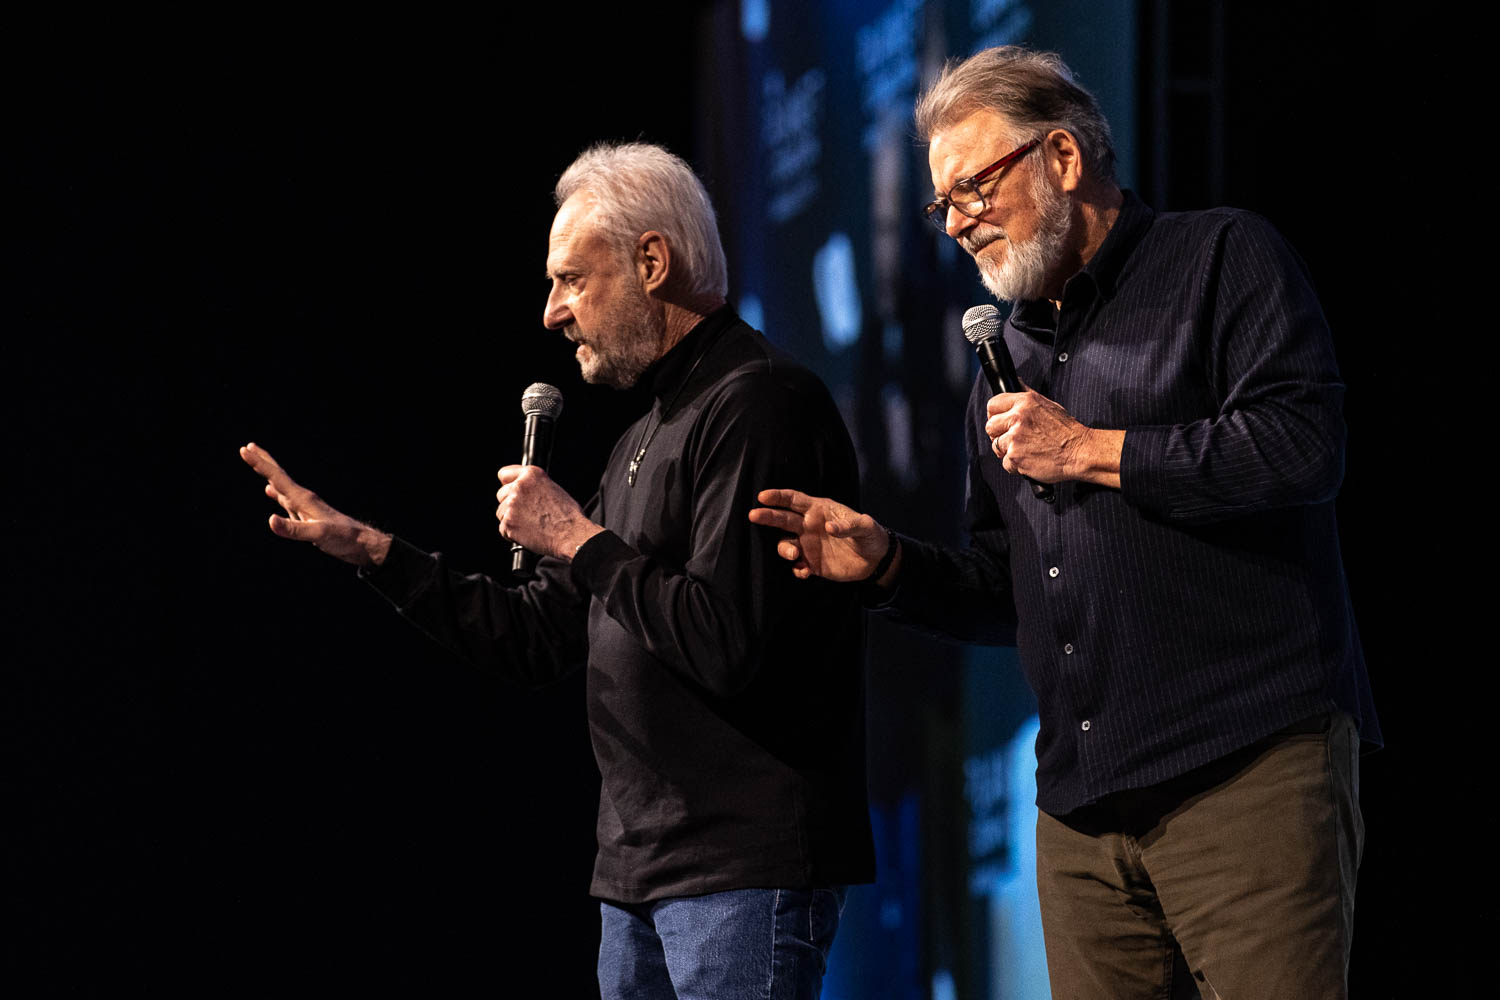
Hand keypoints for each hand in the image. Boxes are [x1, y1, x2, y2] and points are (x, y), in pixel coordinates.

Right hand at [239, 442, 390, 565]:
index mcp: (304, 499)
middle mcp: (303, 499)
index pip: (277, 478)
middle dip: (263, 462)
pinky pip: (286, 501)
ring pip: (281, 486)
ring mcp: (304, 507)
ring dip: (268, 475)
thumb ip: (294, 529)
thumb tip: (270, 520)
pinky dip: (276, 494)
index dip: (260, 464)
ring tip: (258, 463)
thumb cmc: (343, 538)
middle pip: (279, 476)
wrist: (362, 544)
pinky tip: (270, 491)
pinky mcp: (306, 516)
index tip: (245, 449)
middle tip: (248, 447)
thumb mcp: (318, 535)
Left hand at [496, 465, 600, 560]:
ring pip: (500, 512)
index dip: (507, 483)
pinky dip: (512, 534)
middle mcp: (519, 487)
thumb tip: (523, 491)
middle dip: (509, 504)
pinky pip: (503, 529)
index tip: (509, 489)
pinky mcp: (508, 522)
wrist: (571, 535)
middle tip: (526, 514)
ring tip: (530, 525)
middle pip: (501, 494)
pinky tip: (527, 533)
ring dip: (511, 519)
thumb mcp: (553, 489)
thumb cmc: (568, 516)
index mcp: (531, 475)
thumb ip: (534, 486)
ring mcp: (512, 505)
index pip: (504, 474)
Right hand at [748, 489, 894, 582]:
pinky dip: (797, 569)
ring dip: (784, 549)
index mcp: (819, 510)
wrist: (876, 561)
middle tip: (754, 516)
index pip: (794, 500)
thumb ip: (849, 525)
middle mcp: (809, 526)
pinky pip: (797, 566)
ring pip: (785, 544)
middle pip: (783, 519)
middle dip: (767, 516)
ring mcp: (808, 545)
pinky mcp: (812, 563)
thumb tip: (829, 527)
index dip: (778, 497)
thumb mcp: (865, 527)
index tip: (763, 497)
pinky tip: (805, 572)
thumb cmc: (870, 536)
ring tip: (794, 555)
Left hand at [984, 388, 1122, 486]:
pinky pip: (1005, 463)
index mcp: (1025, 401)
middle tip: (1012, 439)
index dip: (995, 415)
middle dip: (998, 434)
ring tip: (1026, 450)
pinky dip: (1016, 465)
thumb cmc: (1067, 431)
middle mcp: (1018, 418)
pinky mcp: (1015, 457)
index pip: (993, 404)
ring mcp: (1015, 438)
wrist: (1080, 452)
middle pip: (990, 426)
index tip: (999, 422)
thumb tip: (1016, 382)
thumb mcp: (1048, 404)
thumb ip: (1027, 394)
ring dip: (1008, 451)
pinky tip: (1030, 459)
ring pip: (996, 446)